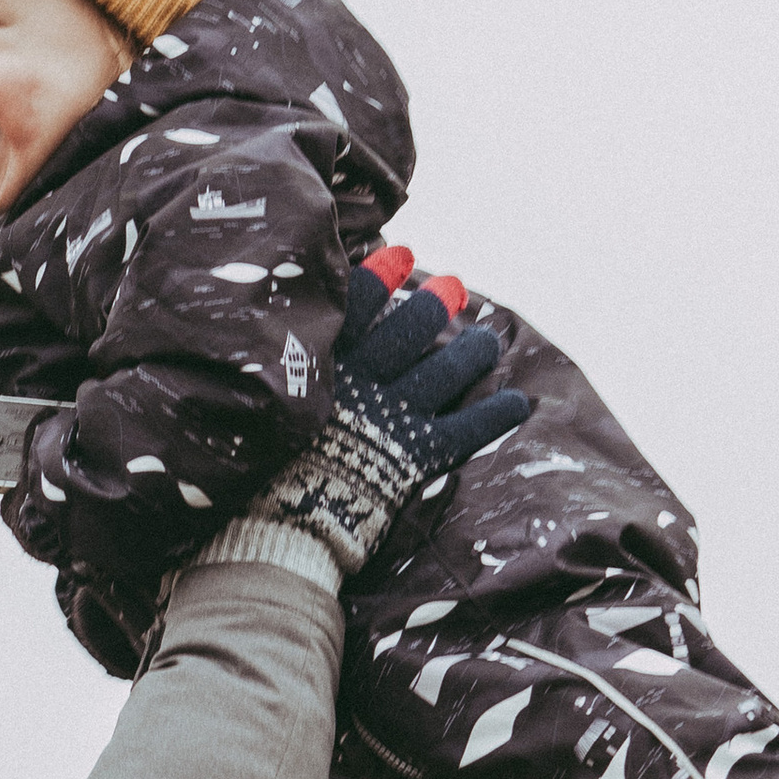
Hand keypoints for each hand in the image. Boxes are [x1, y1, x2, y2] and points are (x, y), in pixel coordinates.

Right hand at [240, 246, 533, 573]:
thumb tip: (283, 341)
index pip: (357, 303)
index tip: (400, 253)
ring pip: (446, 369)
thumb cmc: (259, 471)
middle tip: (454, 287)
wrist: (280, 524)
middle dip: (435, 305)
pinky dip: (496, 414)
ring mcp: (394, 416)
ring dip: (473, 351)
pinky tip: (518, 402)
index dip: (382, 275)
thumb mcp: (259, 404)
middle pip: (409, 329)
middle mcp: (363, 381)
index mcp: (323, 365)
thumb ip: (282, 371)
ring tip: (488, 340)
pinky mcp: (418, 456)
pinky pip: (468, 428)